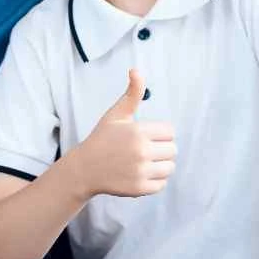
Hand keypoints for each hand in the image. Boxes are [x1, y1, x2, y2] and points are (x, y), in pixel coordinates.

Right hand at [70, 70, 175, 198]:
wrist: (85, 168)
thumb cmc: (103, 138)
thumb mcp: (116, 114)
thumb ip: (132, 94)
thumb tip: (136, 70)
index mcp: (138, 131)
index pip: (170, 131)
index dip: (159, 133)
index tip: (145, 135)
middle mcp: (141, 152)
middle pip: (172, 149)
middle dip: (161, 148)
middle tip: (144, 149)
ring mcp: (141, 171)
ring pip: (170, 167)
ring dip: (161, 165)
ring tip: (144, 161)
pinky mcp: (140, 189)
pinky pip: (162, 184)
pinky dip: (155, 180)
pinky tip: (140, 173)